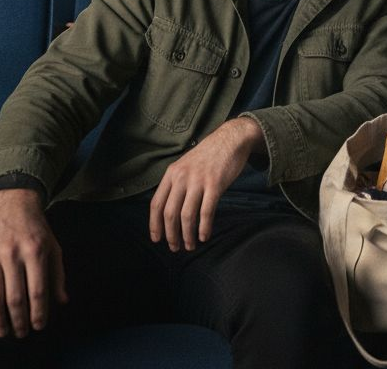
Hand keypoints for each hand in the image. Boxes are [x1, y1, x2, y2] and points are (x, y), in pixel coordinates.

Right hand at [0, 188, 67, 338]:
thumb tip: (62, 302)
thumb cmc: (37, 229)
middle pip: (14, 297)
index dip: (38, 313)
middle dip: (18, 321)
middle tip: (20, 334)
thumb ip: (58, 275)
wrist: (13, 201)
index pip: (37, 291)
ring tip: (1, 332)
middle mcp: (12, 252)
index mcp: (35, 251)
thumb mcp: (54, 247)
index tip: (38, 327)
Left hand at [150, 117, 263, 251]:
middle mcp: (181, 177)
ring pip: (187, 215)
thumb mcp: (185, 165)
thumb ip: (176, 183)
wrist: (231, 139)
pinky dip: (204, 227)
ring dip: (187, 235)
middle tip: (175, 247)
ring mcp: (198, 181)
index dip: (155, 224)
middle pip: (170, 213)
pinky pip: (206, 211)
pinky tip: (204, 236)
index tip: (157, 239)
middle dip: (171, 234)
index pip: (156, 204)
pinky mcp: (215, 184)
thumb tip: (169, 210)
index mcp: (171, 174)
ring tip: (190, 245)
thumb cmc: (209, 156)